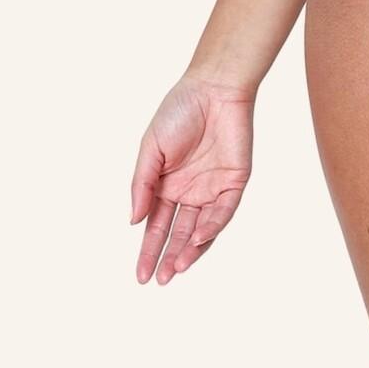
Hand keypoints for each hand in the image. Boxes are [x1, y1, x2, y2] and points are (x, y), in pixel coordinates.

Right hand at [130, 75, 253, 284]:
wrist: (214, 87)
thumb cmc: (179, 111)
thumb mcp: (151, 148)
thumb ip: (142, 184)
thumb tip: (133, 221)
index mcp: (166, 185)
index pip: (156, 226)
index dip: (148, 250)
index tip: (140, 275)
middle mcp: (189, 191)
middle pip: (178, 233)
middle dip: (168, 258)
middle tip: (158, 280)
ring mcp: (212, 188)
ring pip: (202, 228)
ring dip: (190, 250)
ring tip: (176, 269)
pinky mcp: (234, 181)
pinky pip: (224, 211)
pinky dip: (211, 227)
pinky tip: (197, 240)